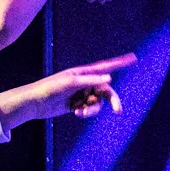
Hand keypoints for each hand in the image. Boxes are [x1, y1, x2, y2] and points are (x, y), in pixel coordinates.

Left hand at [0, 54, 135, 129]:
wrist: (36, 102)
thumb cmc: (51, 88)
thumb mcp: (71, 83)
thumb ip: (91, 80)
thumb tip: (110, 79)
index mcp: (84, 72)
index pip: (106, 67)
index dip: (120, 63)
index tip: (133, 58)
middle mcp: (85, 81)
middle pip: (106, 90)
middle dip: (111, 100)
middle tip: (118, 111)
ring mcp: (81, 93)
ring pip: (98, 102)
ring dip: (93, 109)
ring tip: (80, 111)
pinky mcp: (77, 104)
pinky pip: (90, 109)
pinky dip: (86, 112)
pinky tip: (75, 112)